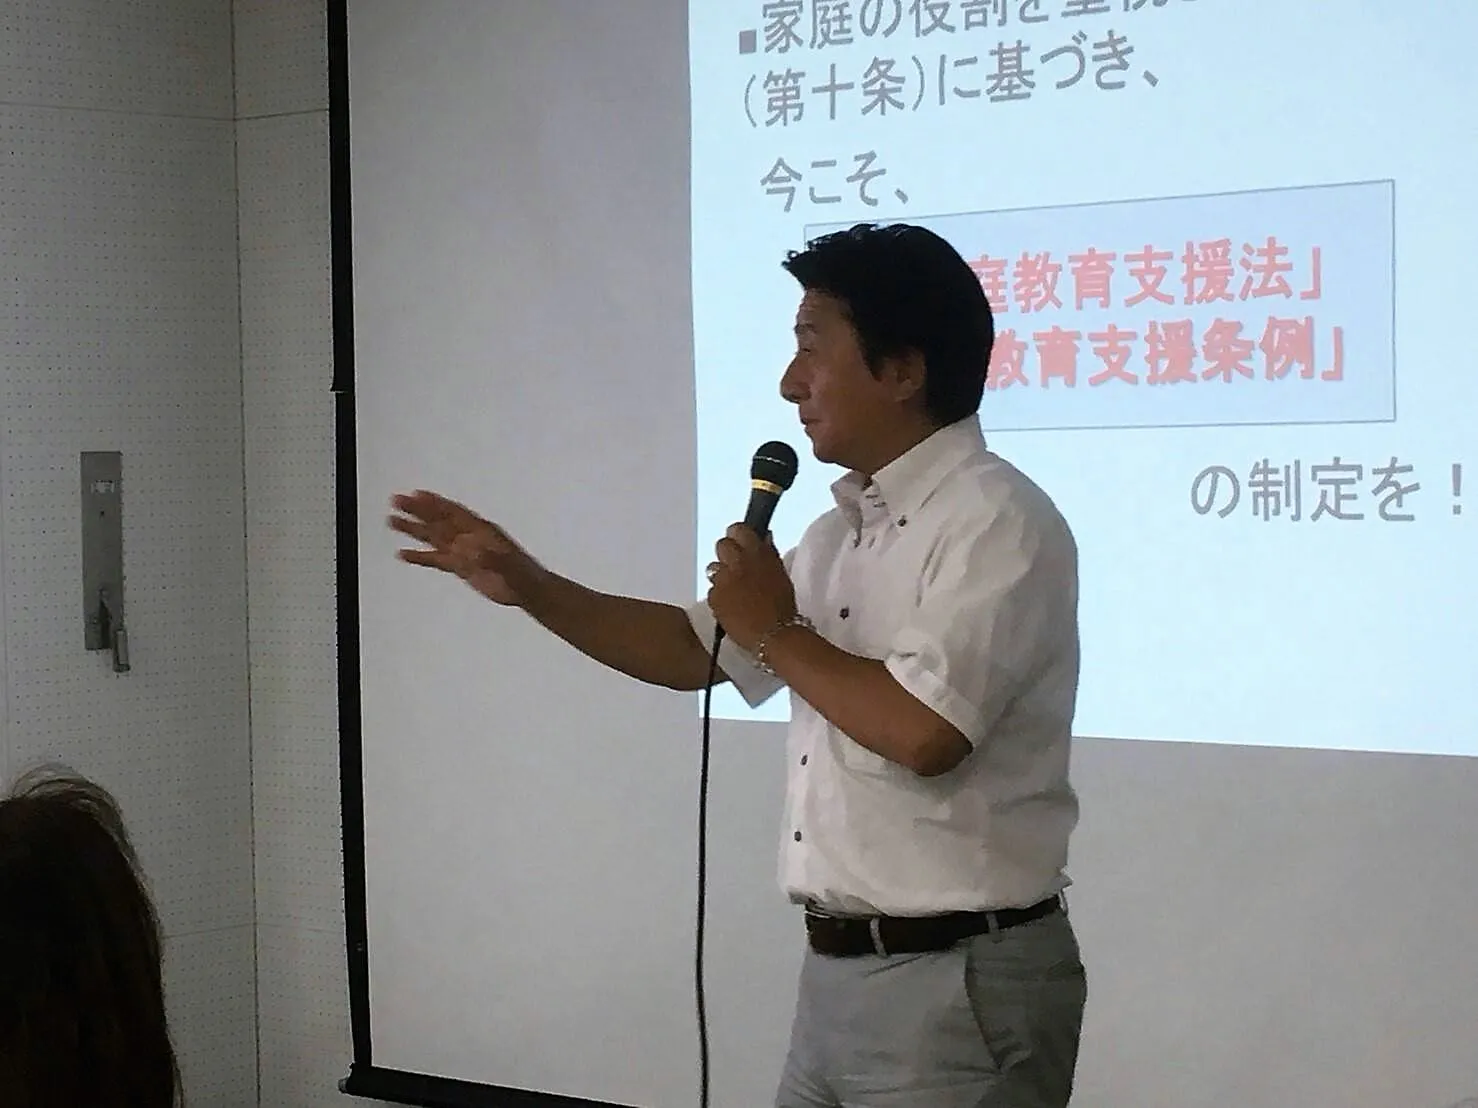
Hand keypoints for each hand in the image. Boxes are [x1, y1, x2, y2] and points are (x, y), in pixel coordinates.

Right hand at [388, 490, 541, 606]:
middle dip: (418, 510)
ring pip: (434, 537)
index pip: (455, 514)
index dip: (437, 503)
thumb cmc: (524, 576)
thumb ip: (493, 559)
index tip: (417, 494)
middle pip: (439, 520)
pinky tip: (403, 554)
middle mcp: (470, 538)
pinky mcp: (461, 567)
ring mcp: (464, 552)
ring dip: (414, 529)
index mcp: (483, 532)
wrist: (528, 590)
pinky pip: (436, 559)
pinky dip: (420, 556)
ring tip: (392, 521)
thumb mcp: (512, 567)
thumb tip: (474, 551)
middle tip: (396, 500)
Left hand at [706, 524, 796, 651]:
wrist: (774, 634)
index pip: (738, 529)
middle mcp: (738, 562)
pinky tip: (731, 606)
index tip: (741, 544)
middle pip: (721, 545)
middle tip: (736, 568)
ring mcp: (723, 579)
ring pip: (713, 568)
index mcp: (757, 553)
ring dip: (721, 576)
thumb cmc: (783, 606)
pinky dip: (719, 596)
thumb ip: (769, 554)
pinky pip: (712, 591)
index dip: (738, 536)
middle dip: (727, 555)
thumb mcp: (781, 575)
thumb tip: (763, 538)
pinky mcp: (714, 597)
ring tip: (734, 590)